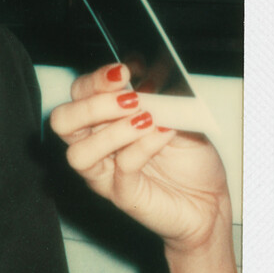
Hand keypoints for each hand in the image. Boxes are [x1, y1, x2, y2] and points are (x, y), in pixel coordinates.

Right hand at [49, 63, 231, 253]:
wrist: (210, 201)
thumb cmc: (190, 160)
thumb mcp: (179, 115)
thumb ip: (159, 95)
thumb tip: (146, 71)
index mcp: (104, 121)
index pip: (79, 94)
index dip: (95, 80)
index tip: (122, 71)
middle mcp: (97, 146)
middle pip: (63, 122)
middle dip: (93, 105)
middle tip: (129, 100)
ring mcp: (106, 173)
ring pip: (78, 153)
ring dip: (112, 131)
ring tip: (147, 120)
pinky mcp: (123, 195)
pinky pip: (121, 168)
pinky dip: (143, 146)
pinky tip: (164, 134)